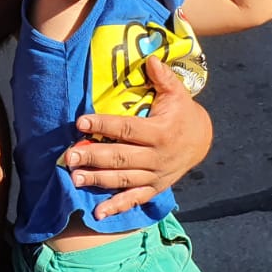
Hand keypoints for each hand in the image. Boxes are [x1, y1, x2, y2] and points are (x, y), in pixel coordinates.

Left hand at [66, 57, 213, 217]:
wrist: (202, 141)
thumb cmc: (182, 113)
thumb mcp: (177, 93)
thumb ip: (162, 77)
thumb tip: (150, 58)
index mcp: (160, 132)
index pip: (127, 129)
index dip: (104, 125)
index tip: (81, 122)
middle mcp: (157, 157)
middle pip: (121, 157)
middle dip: (94, 157)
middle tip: (69, 156)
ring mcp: (155, 175)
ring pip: (123, 179)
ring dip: (98, 180)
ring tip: (75, 178)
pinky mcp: (154, 188)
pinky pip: (134, 199)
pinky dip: (117, 207)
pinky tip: (98, 213)